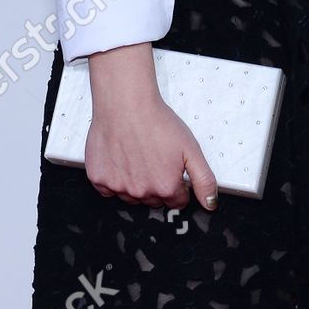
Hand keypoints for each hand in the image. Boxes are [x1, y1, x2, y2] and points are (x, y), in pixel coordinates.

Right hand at [85, 72, 218, 211]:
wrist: (126, 104)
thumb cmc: (157, 121)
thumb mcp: (191, 148)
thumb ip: (203, 180)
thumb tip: (210, 204)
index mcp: (165, 187)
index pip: (177, 201)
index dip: (178, 185)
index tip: (173, 169)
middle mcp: (141, 192)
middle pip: (154, 200)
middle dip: (157, 184)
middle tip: (155, 158)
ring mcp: (118, 187)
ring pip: (131, 196)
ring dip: (136, 183)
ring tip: (138, 155)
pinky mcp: (99, 179)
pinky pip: (108, 189)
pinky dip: (115, 177)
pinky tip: (121, 157)